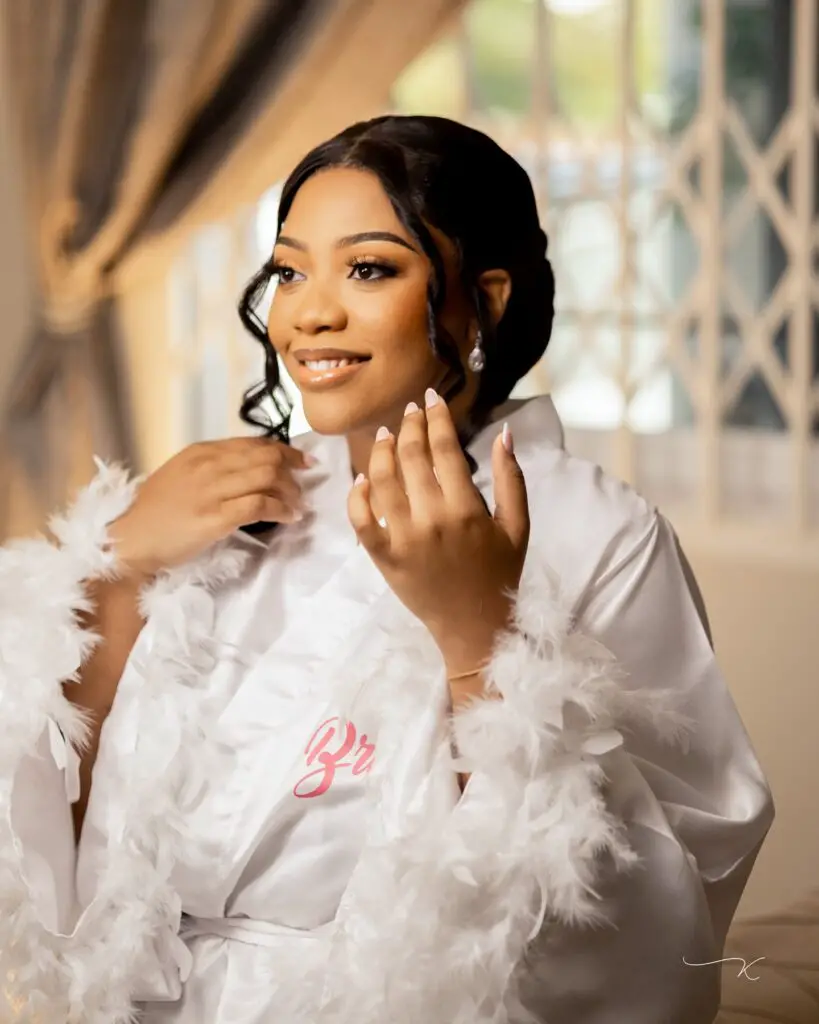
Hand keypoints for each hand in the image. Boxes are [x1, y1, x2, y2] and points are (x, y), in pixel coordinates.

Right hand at [108, 436, 314, 579]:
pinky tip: (289, 517)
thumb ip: (213, 467)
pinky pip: (260, 504)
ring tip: (298, 505)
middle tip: (304, 486)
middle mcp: (208, 465)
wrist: (130, 540)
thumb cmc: (155, 513)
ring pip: (268, 476)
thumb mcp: (182, 476)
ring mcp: (212, 490)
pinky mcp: (215, 517)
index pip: (254, 443)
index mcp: (201, 452)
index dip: (285, 450)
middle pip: (266, 457)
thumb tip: (250, 469)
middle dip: (293, 470)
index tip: (303, 460)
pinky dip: (282, 509)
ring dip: (291, 492)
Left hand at [347, 389, 529, 672]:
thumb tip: (504, 432)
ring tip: (384, 434)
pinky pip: (361, 521)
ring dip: (381, 451)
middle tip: (409, 410)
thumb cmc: (501, 574)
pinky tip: (364, 478)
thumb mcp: (518, 526)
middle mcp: (432, 520)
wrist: (475, 627)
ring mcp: (403, 539)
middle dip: (409, 426)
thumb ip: (512, 478)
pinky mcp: (383, 558)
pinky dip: (358, 496)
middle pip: (412, 458)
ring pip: (382, 481)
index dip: (437, 418)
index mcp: (467, 509)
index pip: (445, 449)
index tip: (431, 398)